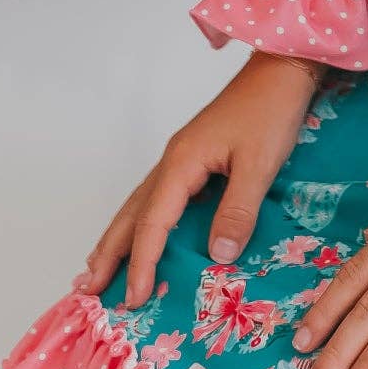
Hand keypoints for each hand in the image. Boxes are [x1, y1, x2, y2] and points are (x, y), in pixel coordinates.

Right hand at [75, 51, 323, 306]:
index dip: (142, 263)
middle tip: (86, 290)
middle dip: (108, 253)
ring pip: (139, 205)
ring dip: (119, 239)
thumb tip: (218, 256)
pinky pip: (157, 197)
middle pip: (131, 214)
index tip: (134, 298)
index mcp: (181, 163)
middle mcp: (172, 161)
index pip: (153, 223)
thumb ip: (238, 209)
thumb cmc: (271, 111)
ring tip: (98, 269)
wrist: (281, 70)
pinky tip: (144, 234)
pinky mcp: (193, 157)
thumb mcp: (259, 164)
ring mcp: (180, 158)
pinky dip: (142, 222)